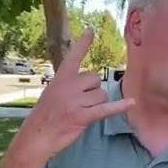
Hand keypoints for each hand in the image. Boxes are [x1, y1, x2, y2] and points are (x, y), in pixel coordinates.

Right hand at [19, 29, 133, 161]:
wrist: (36, 137)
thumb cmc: (44, 117)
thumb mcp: (52, 93)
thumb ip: (68, 85)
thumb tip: (91, 83)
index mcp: (60, 79)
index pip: (73, 57)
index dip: (83, 44)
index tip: (91, 30)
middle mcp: (68, 86)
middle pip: (96, 79)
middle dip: (94, 91)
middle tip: (81, 104)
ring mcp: (75, 101)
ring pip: (101, 96)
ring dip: (97, 105)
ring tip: (81, 113)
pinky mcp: (82, 116)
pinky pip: (105, 109)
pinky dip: (119, 107)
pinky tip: (132, 103)